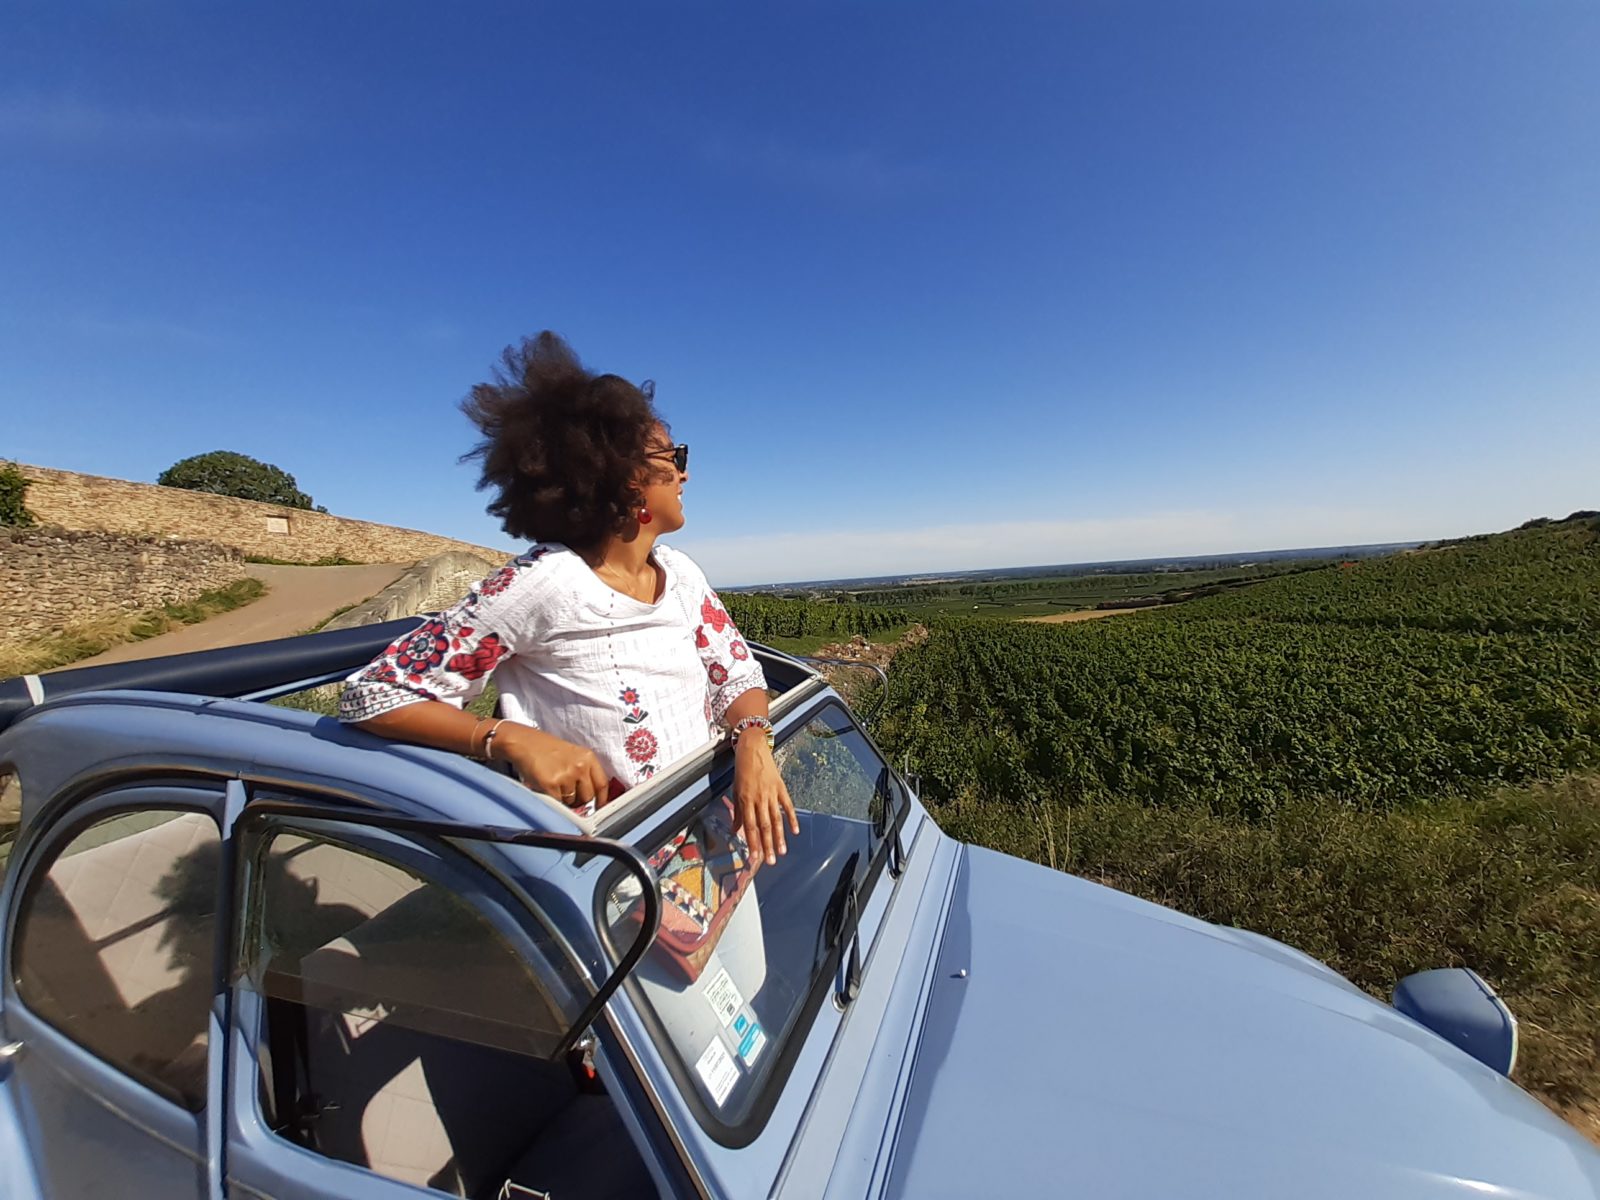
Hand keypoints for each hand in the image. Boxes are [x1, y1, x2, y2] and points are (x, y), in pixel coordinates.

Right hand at [495, 723, 608, 810]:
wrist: (524, 743)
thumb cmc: (545, 749)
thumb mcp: (572, 755)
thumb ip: (584, 772)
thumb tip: (591, 795)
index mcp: (588, 757)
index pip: (602, 784)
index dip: (602, 799)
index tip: (599, 806)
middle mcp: (580, 766)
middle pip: (588, 797)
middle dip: (579, 801)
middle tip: (568, 796)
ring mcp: (566, 775)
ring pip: (572, 802)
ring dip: (564, 800)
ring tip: (553, 785)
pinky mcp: (551, 784)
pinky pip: (557, 803)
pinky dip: (552, 800)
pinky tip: (546, 788)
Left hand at [732, 737, 798, 865]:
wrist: (753, 747)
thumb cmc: (742, 769)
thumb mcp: (735, 789)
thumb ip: (737, 811)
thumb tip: (735, 830)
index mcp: (745, 800)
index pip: (749, 826)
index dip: (753, 843)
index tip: (755, 857)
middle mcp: (759, 798)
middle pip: (764, 826)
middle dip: (767, 845)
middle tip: (770, 861)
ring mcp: (771, 793)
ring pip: (776, 819)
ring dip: (779, 837)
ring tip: (782, 851)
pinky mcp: (781, 787)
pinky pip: (787, 806)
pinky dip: (792, 818)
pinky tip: (795, 831)